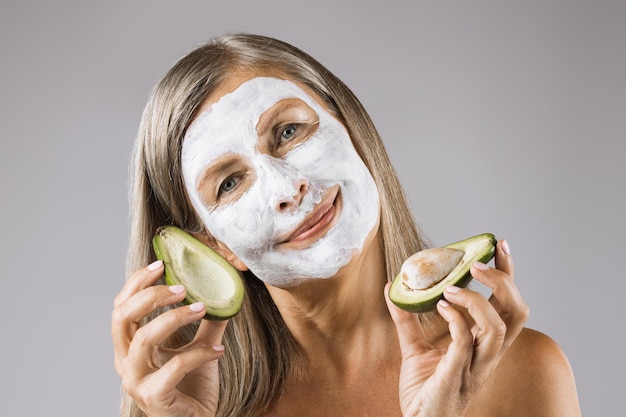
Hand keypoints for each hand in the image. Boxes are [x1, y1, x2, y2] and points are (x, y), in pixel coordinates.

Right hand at [112, 260, 227, 416]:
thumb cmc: (191, 387)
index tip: (161, 264)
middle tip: (181, 288)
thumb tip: (222, 292)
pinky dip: (199, 354)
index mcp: (129, 346)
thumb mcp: (197, 347)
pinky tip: (219, 351)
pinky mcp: (154, 397)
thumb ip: (205, 323)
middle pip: (121, 317)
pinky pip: (174, 366)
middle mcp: (126, 362)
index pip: (121, 306)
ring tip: (202, 309)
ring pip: (144, 339)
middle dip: (150, 296)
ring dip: (174, 318)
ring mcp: (136, 381)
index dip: (137, 283)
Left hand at [385, 240, 528, 416]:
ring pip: (499, 326)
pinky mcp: (458, 374)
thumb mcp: (413, 347)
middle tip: (478, 263)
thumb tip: (393, 287)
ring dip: (477, 300)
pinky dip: (456, 318)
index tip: (499, 246)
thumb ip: (407, 318)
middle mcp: (488, 353)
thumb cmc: (425, 390)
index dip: (509, 274)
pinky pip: (467, 341)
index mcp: (484, 343)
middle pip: (517, 312)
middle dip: (504, 281)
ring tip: (452, 287)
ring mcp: (476, 365)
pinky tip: (440, 305)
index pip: (508, 304)